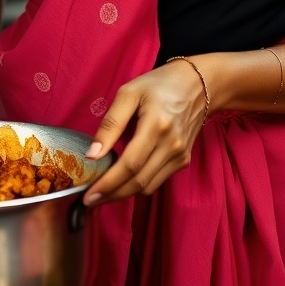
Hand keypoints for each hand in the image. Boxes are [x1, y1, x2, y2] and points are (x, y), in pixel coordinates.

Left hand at [82, 59, 207, 205]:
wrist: (196, 85)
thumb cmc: (157, 85)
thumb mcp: (128, 93)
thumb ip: (110, 124)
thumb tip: (93, 155)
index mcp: (156, 125)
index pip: (130, 164)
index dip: (109, 183)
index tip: (88, 194)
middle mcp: (172, 145)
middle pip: (139, 181)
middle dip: (112, 195)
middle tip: (89, 200)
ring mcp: (180, 155)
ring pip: (148, 186)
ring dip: (124, 194)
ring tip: (101, 193)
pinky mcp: (183, 160)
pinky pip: (157, 180)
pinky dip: (138, 185)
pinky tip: (122, 181)